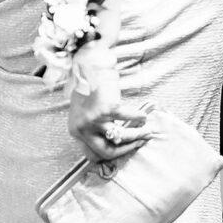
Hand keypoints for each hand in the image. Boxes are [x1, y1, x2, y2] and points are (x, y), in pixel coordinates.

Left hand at [65, 44, 150, 161]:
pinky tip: (143, 116)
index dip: (109, 157)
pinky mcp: (107, 109)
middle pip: (106, 152)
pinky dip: (138, 117)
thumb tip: (114, 143)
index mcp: (75, 130)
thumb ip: (94, 128)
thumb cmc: (87, 88)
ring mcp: (94, 119)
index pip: (92, 155)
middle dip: (126, 150)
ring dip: (137, 135)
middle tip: (139, 144)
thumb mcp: (84, 111)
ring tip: (147, 131)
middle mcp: (82, 128)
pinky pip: (128, 118)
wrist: (86, 65)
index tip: (123, 151)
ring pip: (121, 137)